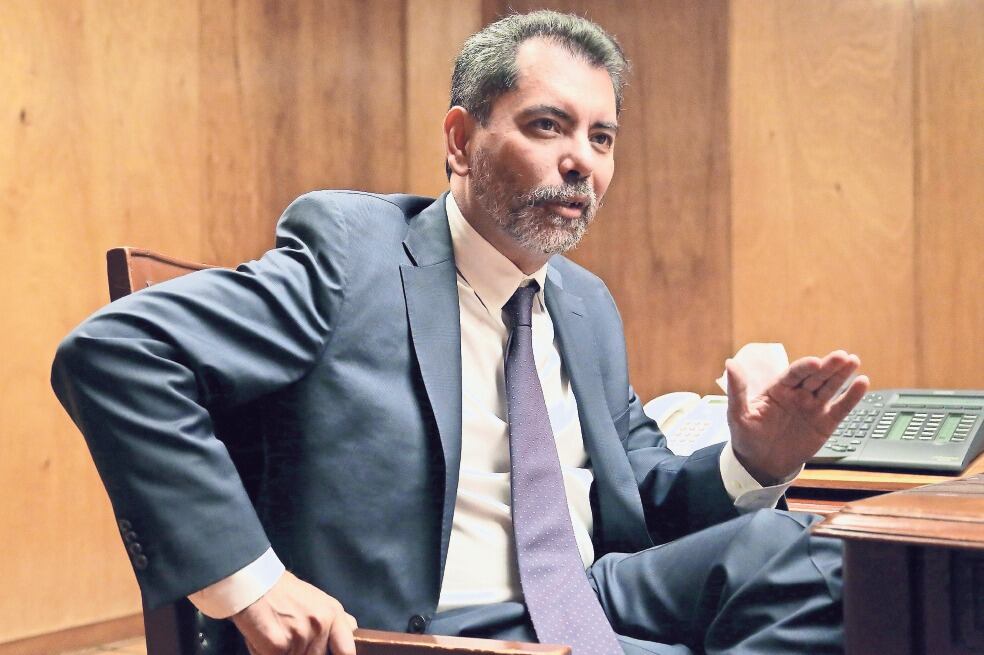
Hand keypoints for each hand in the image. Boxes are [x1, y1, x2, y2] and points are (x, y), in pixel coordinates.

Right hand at [231, 571, 357, 654]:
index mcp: (333, 614)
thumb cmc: (286, 594)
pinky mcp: (280, 646)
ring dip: (286, 652)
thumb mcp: (319, 601)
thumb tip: (353, 631)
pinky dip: (268, 654)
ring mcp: (301, 636)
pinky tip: (266, 641)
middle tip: (292, 638)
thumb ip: (335, 620)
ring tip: (278, 635)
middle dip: (304, 653)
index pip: (347, 650)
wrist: (257, 585)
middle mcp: (321, 625)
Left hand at [726, 350, 869, 483]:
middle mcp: (798, 394)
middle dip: (829, 366)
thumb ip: (737, 389)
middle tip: (842, 356)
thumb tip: (730, 364)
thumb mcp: (737, 413)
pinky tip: (862, 383)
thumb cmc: (747, 436)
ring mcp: (813, 407)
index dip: (804, 367)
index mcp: (778, 389)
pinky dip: (851, 397)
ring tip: (854, 361)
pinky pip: (840, 408)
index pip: (794, 374)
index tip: (815, 362)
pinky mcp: (825, 423)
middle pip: (816, 377)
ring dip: (842, 375)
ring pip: (830, 388)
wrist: (760, 463)